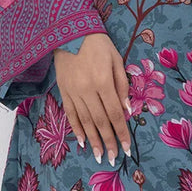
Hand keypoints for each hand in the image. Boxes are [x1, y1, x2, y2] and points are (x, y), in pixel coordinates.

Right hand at [54, 34, 131, 165]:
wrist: (70, 32)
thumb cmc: (98, 44)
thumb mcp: (116, 59)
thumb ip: (122, 85)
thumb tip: (126, 110)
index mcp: (103, 81)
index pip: (114, 113)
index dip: (122, 132)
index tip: (128, 148)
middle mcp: (87, 90)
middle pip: (100, 121)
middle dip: (109, 142)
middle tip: (114, 158)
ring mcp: (73, 92)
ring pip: (85, 121)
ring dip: (93, 141)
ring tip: (100, 156)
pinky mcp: (63, 91)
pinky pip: (70, 114)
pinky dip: (77, 129)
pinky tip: (82, 142)